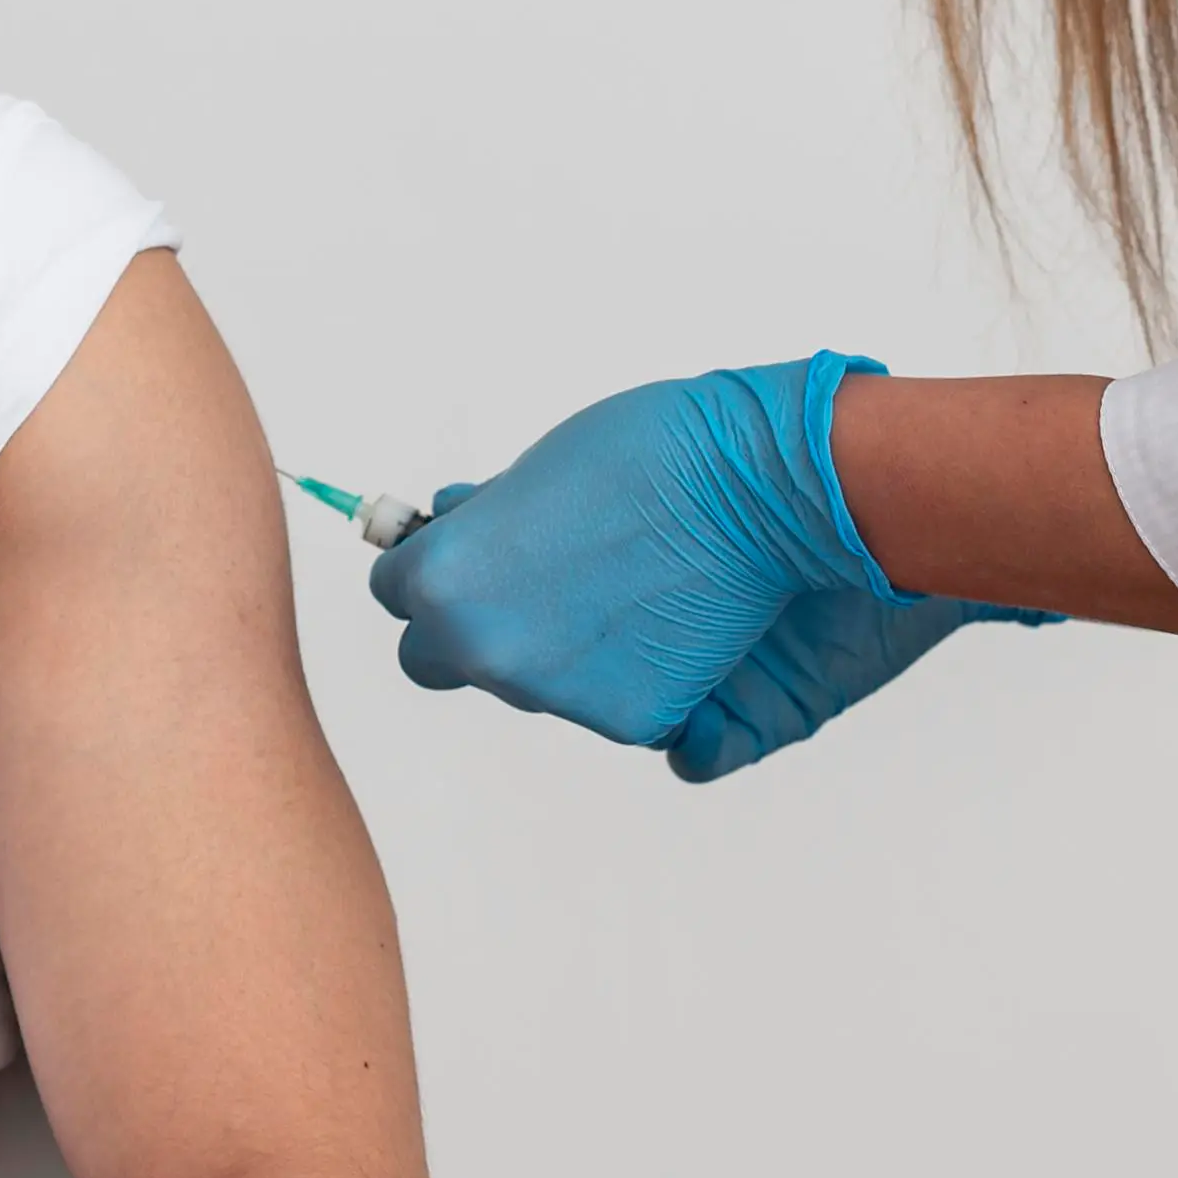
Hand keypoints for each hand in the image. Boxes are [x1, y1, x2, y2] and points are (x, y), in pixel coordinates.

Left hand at [371, 354, 1050, 779]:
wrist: (779, 488)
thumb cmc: (664, 456)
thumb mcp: (542, 471)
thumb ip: (486, 525)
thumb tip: (451, 528)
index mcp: (447, 585)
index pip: (398, 592)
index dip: (438, 566)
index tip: (472, 547)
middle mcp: (492, 656)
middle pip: (446, 655)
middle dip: (479, 618)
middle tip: (546, 570)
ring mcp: (565, 699)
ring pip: (533, 680)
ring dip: (562, 643)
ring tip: (632, 578)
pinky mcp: (639, 721)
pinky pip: (609, 702)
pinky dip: (631, 669)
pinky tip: (672, 614)